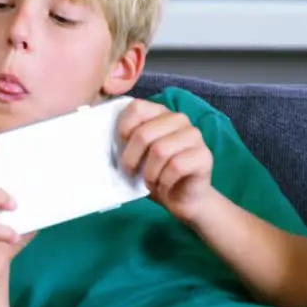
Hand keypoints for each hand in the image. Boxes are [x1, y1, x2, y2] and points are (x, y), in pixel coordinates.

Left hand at [116, 99, 214, 222]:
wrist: (182, 198)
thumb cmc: (155, 174)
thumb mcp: (135, 156)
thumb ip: (125, 143)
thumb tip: (102, 141)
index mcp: (160, 113)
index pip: (136, 108)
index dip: (123, 130)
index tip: (122, 148)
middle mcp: (179, 119)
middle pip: (145, 134)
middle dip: (132, 159)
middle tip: (131, 173)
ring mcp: (194, 135)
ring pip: (160, 151)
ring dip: (149, 173)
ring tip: (150, 181)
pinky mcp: (204, 155)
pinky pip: (176, 166)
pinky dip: (164, 181)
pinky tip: (164, 185)